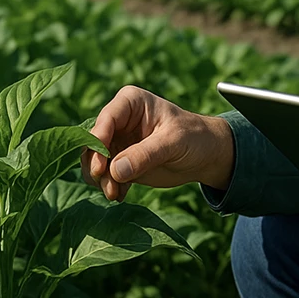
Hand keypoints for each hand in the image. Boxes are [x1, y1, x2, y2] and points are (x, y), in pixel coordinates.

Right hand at [80, 85, 233, 201]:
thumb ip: (145, 154)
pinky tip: (121, 195)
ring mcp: (117, 142)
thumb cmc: (194, 137)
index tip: (100, 167)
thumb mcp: (173, 142)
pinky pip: (105, 176)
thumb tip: (114, 170)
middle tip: (109, 186)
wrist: (206, 155)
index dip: (97, 142)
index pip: (105, 119)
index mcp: (130, 102)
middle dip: (96, 166)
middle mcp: (119, 120)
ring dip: (101, 180)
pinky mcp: (120, 162)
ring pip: (94, 162)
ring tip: (115, 193)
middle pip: (93, 143)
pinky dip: (110, 187)